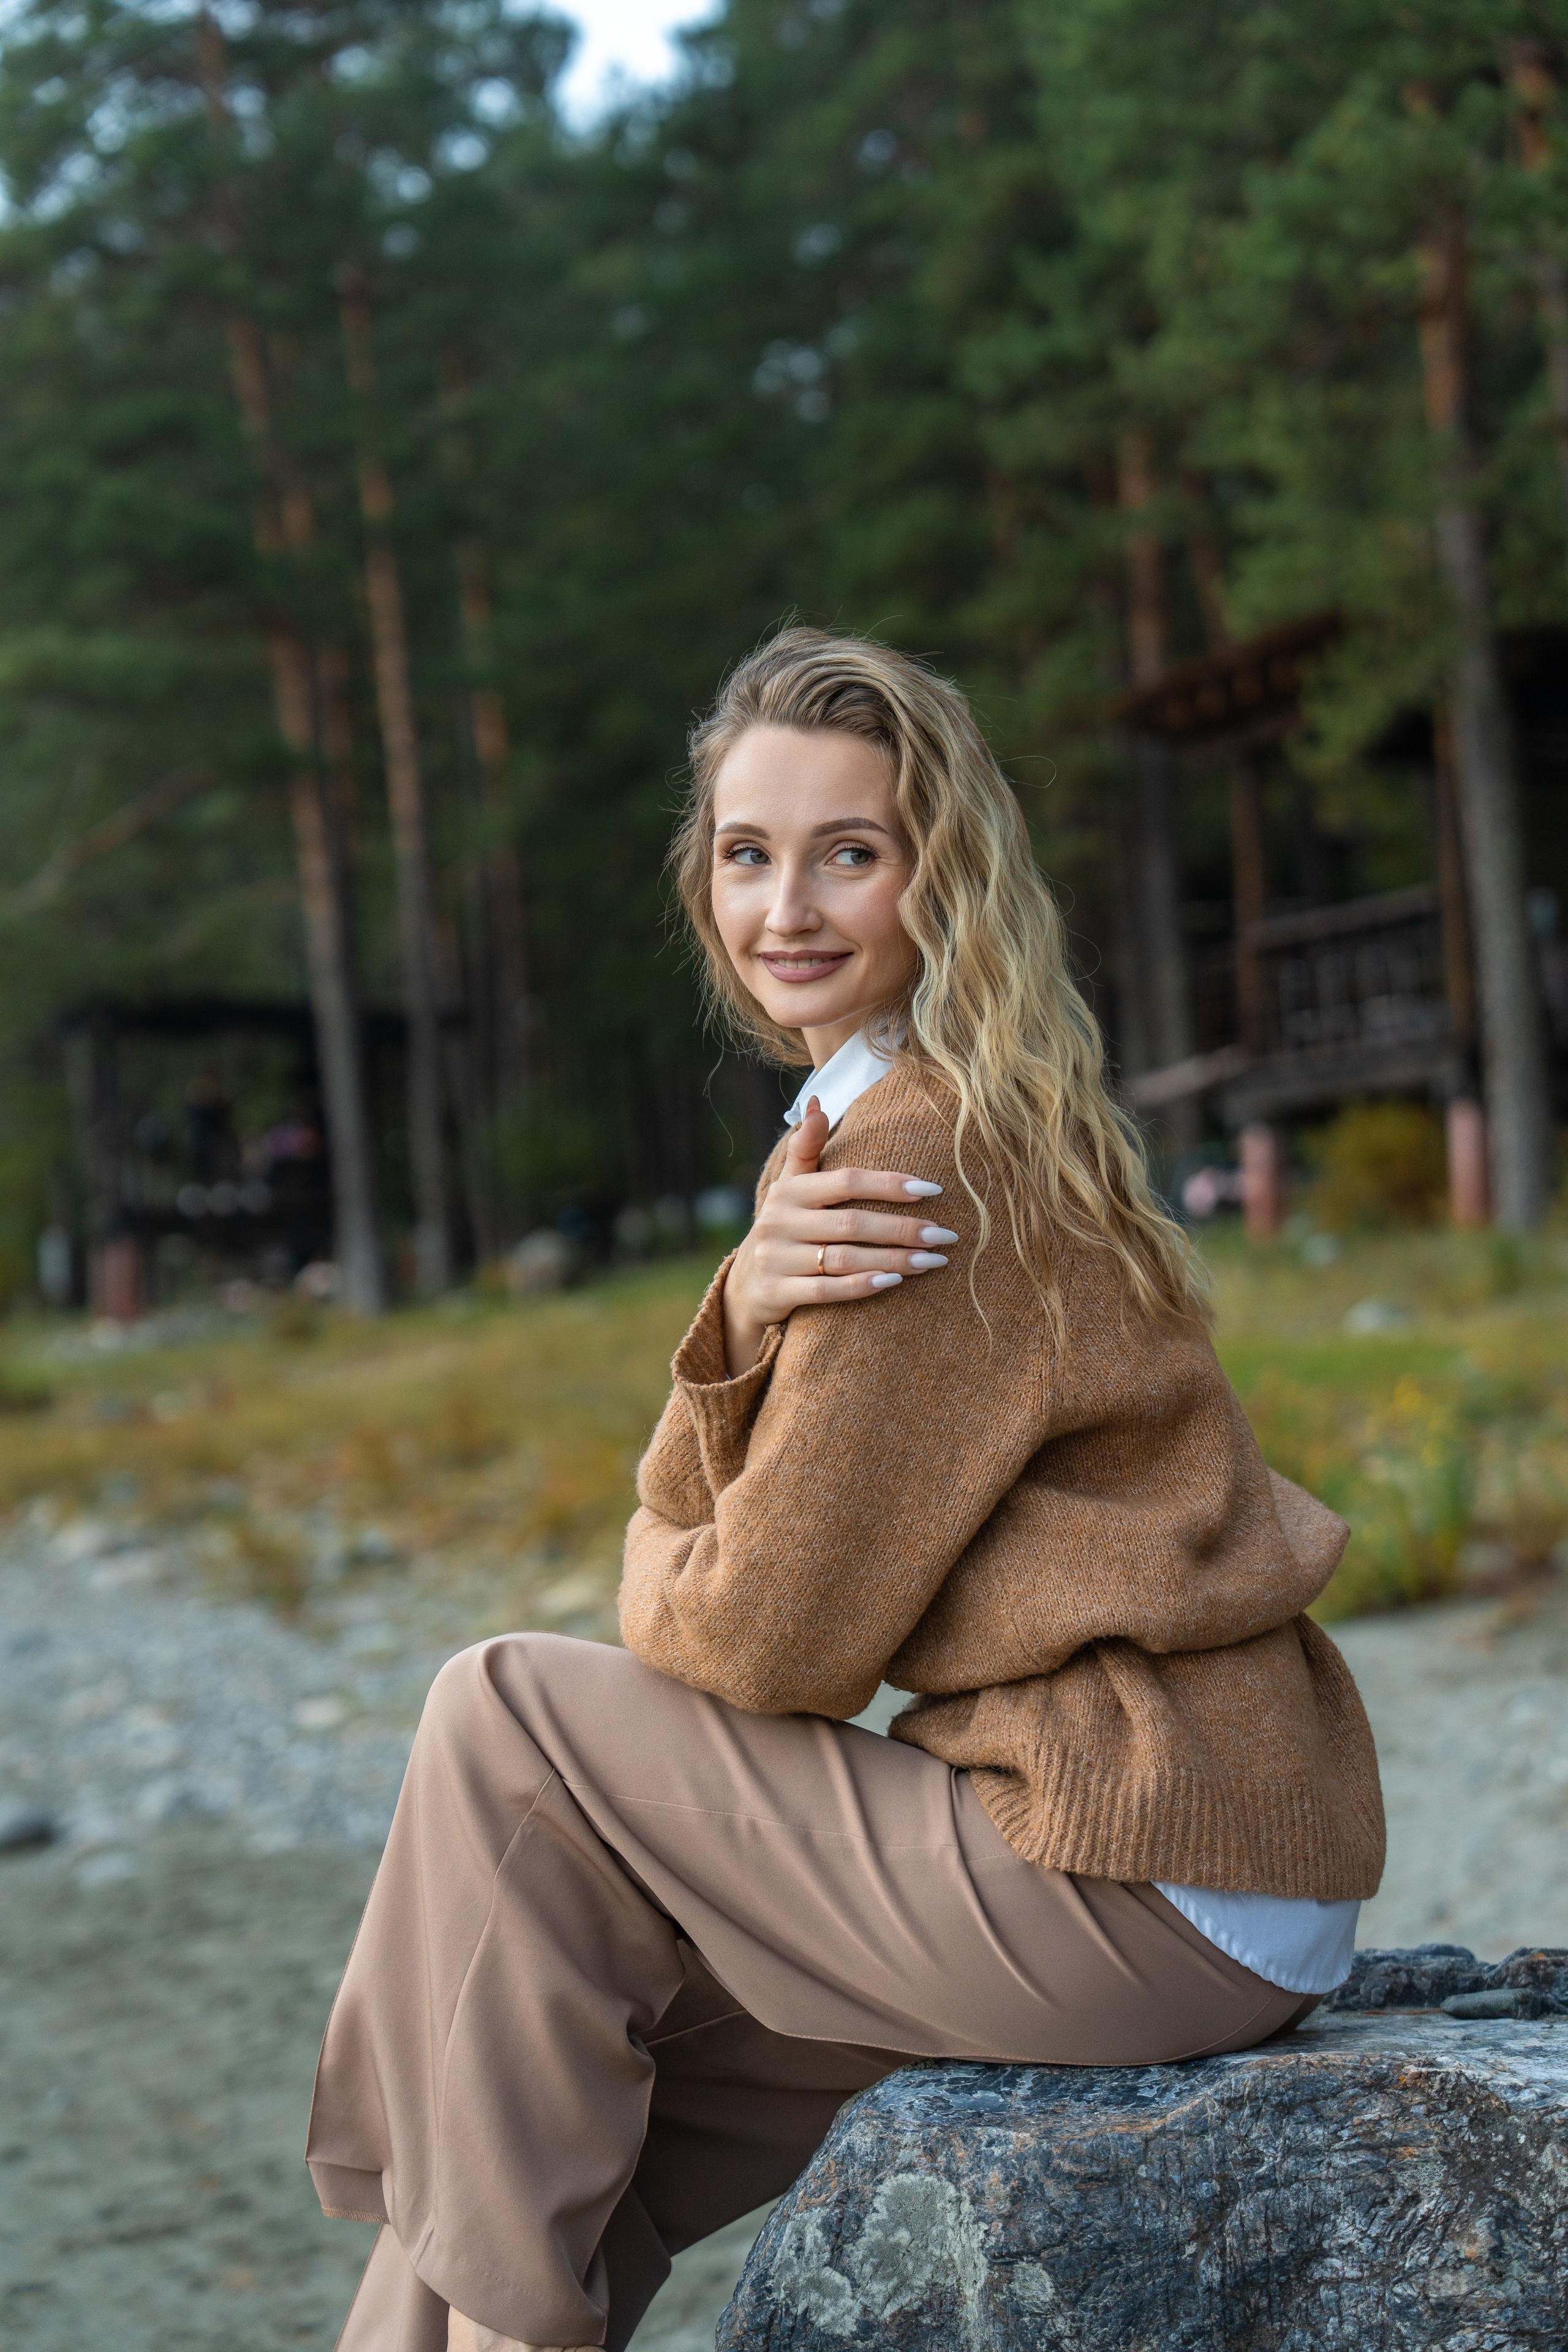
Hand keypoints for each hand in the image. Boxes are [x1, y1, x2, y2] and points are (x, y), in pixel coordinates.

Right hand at [721, 1098, 955, 1374]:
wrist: (746, 1284)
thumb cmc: (785, 1226)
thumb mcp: (789, 1185)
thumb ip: (807, 1147)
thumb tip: (817, 1102)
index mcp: (789, 1191)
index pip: (847, 1182)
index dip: (890, 1184)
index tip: (932, 1190)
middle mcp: (780, 1222)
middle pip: (852, 1224)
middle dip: (902, 1229)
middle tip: (944, 1235)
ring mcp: (777, 1259)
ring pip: (844, 1259)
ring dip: (893, 1260)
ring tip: (933, 1261)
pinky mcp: (778, 1292)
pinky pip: (827, 1291)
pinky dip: (862, 1286)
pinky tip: (895, 1281)